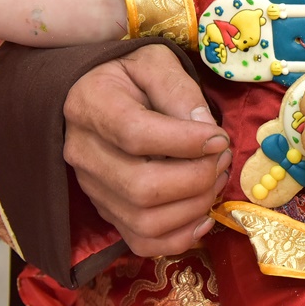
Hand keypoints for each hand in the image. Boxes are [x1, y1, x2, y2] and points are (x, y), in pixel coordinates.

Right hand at [63, 43, 231, 256]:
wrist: (100, 90)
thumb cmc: (131, 73)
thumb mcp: (156, 62)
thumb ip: (179, 91)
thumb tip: (207, 131)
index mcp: (90, 105)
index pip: (136, 135)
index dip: (185, 143)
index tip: (219, 138)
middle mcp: (82, 152)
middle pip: (141, 187)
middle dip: (196, 179)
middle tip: (222, 158)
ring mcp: (91, 187)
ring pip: (143, 221)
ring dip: (194, 207)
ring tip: (216, 179)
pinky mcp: (106, 210)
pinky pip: (141, 242)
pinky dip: (179, 238)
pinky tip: (203, 215)